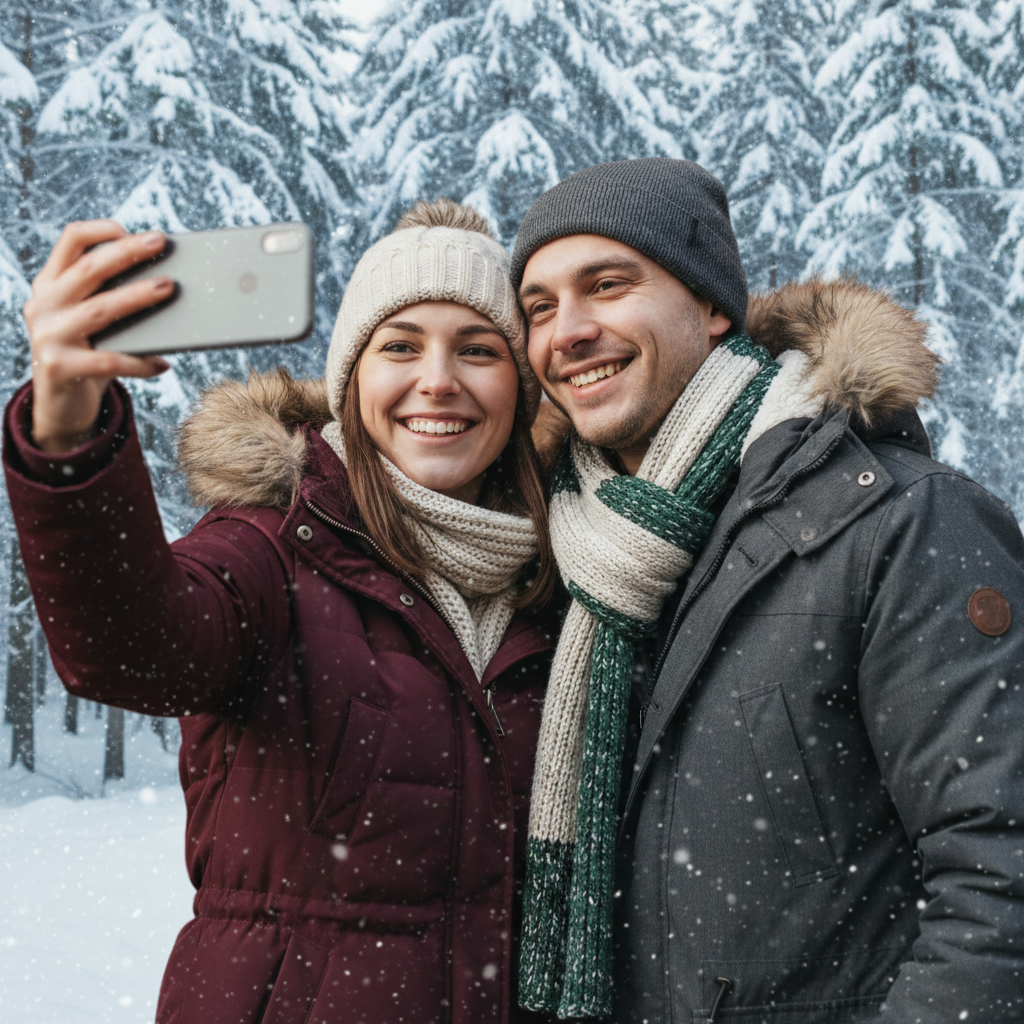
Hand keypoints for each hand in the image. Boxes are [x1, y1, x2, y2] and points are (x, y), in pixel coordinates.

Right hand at [24, 220, 173, 451]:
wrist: (61, 406)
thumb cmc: (88, 355)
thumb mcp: (93, 323)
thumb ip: (112, 300)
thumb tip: (167, 282)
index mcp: (50, 285)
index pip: (70, 242)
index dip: (100, 230)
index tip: (131, 230)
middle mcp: (43, 305)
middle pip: (88, 269)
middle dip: (127, 252)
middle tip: (160, 243)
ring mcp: (47, 336)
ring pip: (99, 309)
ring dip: (137, 296)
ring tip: (168, 288)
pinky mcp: (59, 368)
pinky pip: (108, 361)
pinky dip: (139, 362)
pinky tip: (162, 363)